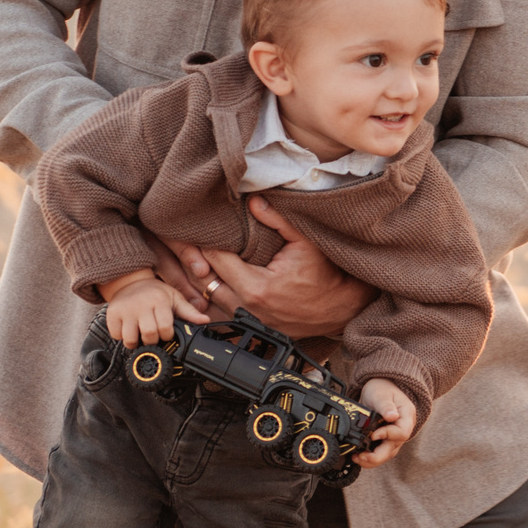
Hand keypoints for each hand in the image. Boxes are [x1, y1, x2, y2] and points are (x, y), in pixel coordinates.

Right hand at [101, 270, 205, 346]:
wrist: (130, 281)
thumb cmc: (155, 292)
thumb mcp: (174, 298)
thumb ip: (189, 311)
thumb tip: (205, 320)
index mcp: (159, 301)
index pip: (165, 328)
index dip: (167, 335)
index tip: (166, 333)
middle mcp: (141, 305)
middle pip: (149, 335)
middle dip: (153, 340)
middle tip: (153, 335)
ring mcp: (125, 310)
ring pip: (130, 339)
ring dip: (136, 342)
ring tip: (140, 335)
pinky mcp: (111, 314)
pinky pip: (116, 335)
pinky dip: (122, 337)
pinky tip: (128, 329)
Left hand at [176, 198, 375, 337]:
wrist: (340, 307)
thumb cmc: (325, 275)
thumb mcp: (306, 242)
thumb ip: (277, 220)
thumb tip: (253, 200)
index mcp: (257, 287)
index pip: (216, 259)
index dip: (206, 241)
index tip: (201, 228)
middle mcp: (247, 308)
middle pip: (205, 280)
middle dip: (196, 259)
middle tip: (187, 240)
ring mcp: (248, 321)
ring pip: (208, 298)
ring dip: (201, 278)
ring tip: (194, 258)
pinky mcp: (250, 327)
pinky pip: (219, 310)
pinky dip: (212, 294)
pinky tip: (210, 280)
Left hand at [355, 378, 416, 466]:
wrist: (380, 388)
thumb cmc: (382, 389)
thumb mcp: (382, 394)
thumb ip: (386, 406)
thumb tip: (392, 416)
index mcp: (407, 417)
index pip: (402, 432)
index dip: (388, 435)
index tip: (373, 435)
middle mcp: (403, 429)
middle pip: (394, 448)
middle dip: (377, 456)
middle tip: (361, 456)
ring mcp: (394, 437)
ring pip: (386, 454)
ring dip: (372, 460)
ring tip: (357, 458)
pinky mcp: (385, 440)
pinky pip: (380, 453)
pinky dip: (369, 457)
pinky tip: (358, 456)